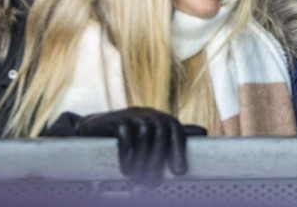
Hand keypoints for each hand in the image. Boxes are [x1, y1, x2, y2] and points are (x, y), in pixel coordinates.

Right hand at [72, 107, 204, 185]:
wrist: (93, 128)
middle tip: (152, 182)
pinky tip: (126, 167)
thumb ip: (174, 135)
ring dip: (142, 159)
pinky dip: (127, 152)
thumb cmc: (127, 134)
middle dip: (158, 160)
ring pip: (145, 134)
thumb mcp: (152, 134)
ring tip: (137, 178)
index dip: (179, 150)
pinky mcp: (115, 120)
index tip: (179, 172)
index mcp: (160, 119)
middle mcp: (149, 114)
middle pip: (161, 133)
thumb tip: (204, 131)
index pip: (176, 130)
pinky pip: (125, 133)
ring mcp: (132, 115)